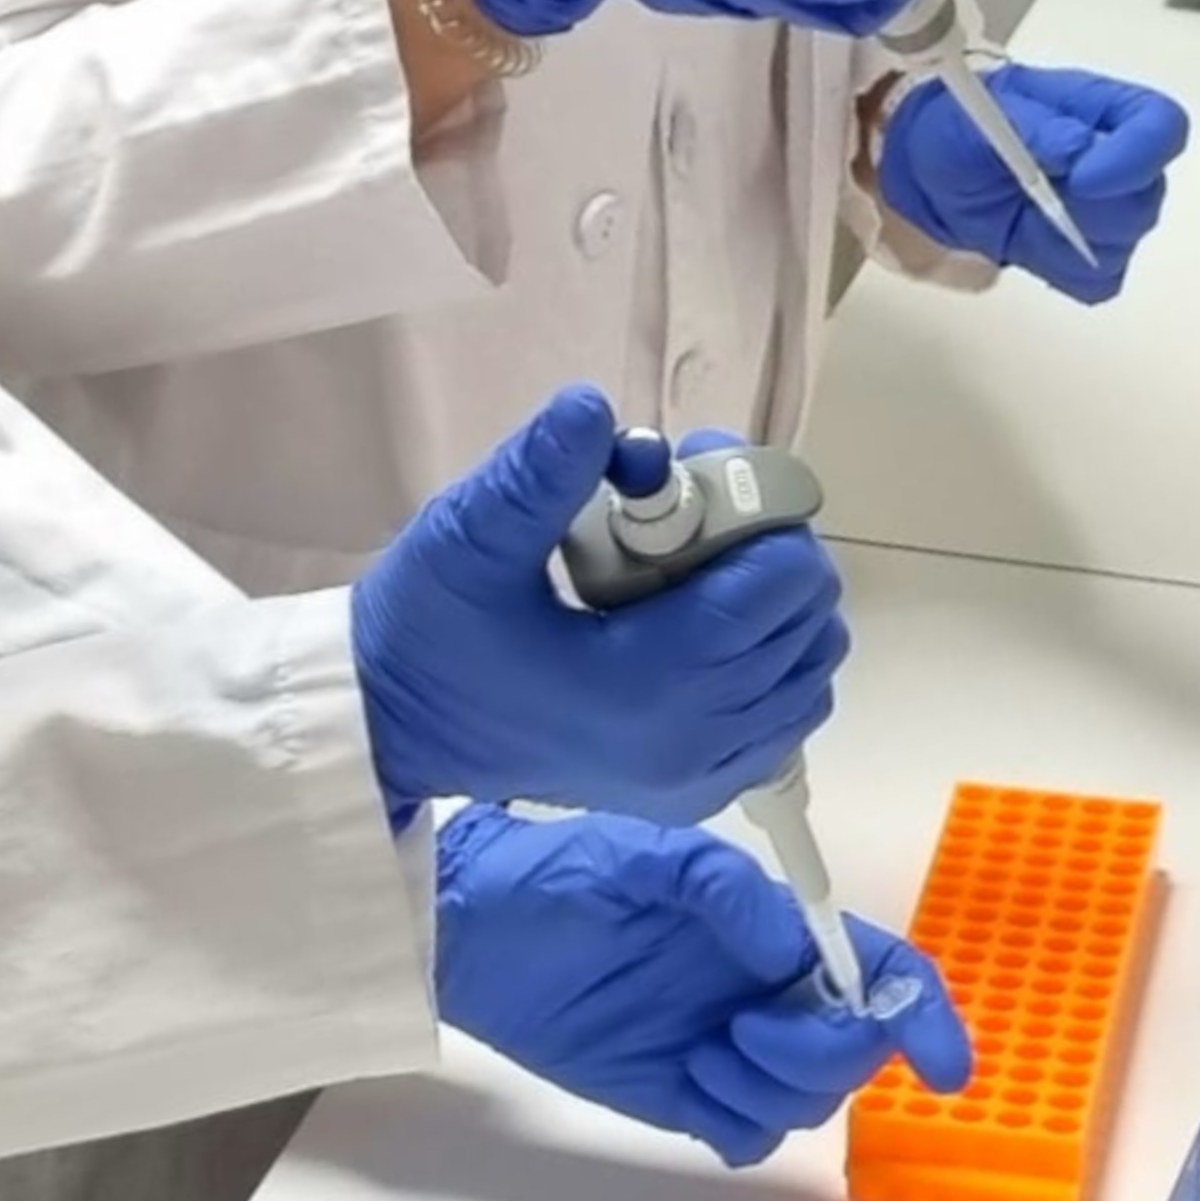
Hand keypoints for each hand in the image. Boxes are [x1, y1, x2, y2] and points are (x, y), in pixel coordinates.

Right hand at [350, 387, 846, 820]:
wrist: (392, 727)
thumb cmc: (426, 631)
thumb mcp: (466, 540)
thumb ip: (537, 476)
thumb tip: (594, 406)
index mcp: (647, 688)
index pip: (775, 590)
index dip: (764, 510)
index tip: (699, 468)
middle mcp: (692, 746)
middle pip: (805, 624)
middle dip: (764, 548)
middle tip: (686, 508)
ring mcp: (699, 779)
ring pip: (807, 671)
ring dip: (771, 604)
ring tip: (691, 566)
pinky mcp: (692, 793)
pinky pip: (781, 716)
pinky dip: (767, 660)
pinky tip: (700, 623)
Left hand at [432, 806, 970, 1166]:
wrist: (475, 931)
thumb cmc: (557, 873)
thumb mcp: (642, 858)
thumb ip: (722, 892)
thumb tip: (787, 936)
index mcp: (771, 928)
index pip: (877, 970)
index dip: (922, 1016)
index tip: (942, 1064)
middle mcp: (762, 989)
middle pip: (854, 1046)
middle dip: (829, 1051)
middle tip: (751, 1028)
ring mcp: (726, 1045)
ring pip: (808, 1099)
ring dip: (779, 1084)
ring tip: (708, 1051)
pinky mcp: (684, 1095)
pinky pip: (750, 1134)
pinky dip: (743, 1120)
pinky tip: (693, 1079)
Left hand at [878, 65, 1188, 303]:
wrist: (926, 166)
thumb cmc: (959, 123)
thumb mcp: (985, 113)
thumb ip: (1035, 129)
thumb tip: (1080, 150)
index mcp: (1104, 109)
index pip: (1161, 128)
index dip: (1137, 156)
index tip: (1083, 178)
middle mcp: (1118, 159)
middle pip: (1146, 198)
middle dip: (1092, 209)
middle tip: (1033, 199)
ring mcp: (1105, 210)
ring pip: (1124, 243)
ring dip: (1071, 241)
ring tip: (1023, 216)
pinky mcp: (1083, 253)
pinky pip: (1098, 280)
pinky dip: (1062, 271)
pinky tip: (1028, 243)